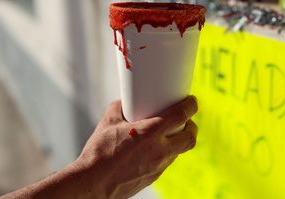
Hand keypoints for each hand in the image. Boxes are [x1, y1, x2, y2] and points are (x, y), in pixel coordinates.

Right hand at [76, 96, 197, 198]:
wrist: (92, 184)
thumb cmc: (99, 152)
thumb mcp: (108, 122)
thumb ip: (119, 108)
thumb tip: (125, 102)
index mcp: (150, 133)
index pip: (181, 115)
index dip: (191, 105)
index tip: (191, 101)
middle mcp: (159, 151)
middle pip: (190, 138)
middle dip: (192, 127)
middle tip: (187, 120)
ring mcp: (158, 166)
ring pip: (179, 151)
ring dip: (179, 140)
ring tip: (168, 133)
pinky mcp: (154, 177)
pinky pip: (167, 162)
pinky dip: (166, 152)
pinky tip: (154, 149)